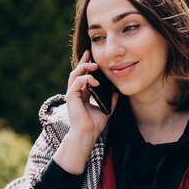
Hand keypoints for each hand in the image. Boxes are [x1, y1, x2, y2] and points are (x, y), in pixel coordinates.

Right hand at [54, 50, 118, 173]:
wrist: (87, 134)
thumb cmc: (94, 125)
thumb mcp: (106, 110)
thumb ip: (111, 101)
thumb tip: (117, 92)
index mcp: (82, 95)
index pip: (83, 77)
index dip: (86, 67)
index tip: (92, 58)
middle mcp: (76, 93)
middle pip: (77, 72)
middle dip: (83, 62)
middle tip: (90, 55)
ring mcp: (72, 94)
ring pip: (75, 74)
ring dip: (84, 67)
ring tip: (94, 66)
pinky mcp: (71, 96)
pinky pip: (77, 81)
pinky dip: (86, 79)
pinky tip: (96, 81)